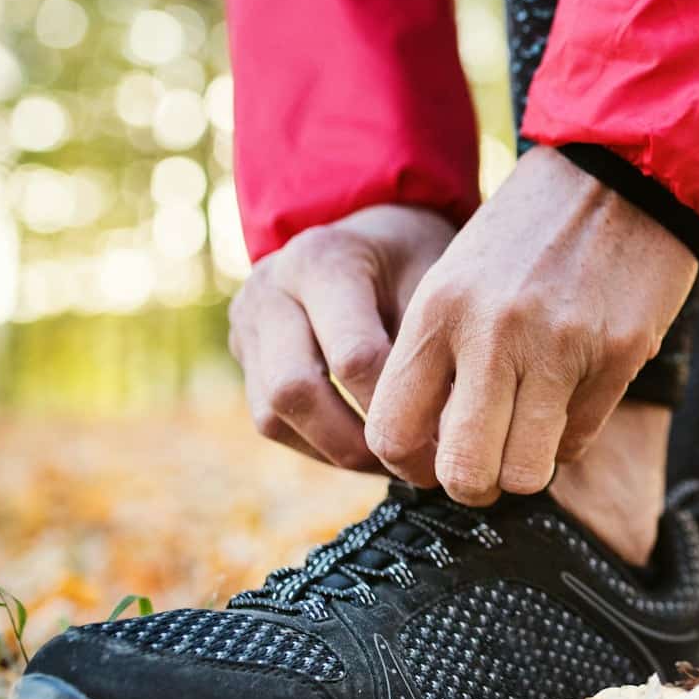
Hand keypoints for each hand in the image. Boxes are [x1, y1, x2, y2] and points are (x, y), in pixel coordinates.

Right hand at [230, 204, 456, 469]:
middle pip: (294, 391)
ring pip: (273, 415)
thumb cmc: (413, 256)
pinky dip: (319, 444)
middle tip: (413, 467)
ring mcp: (248, 323)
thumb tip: (453, 427)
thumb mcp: (434, 275)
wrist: (368, 232)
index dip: (396, 409)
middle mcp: (271, 291)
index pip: (353, 358)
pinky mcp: (244, 353)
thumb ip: (431, 343)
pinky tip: (366, 452)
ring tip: (393, 466)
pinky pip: (270, 420)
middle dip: (356, 441)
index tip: (442, 441)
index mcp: (323, 262)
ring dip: (336, 451)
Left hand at [365, 147, 698, 504]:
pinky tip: (576, 392)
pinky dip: (573, 432)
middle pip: (462, 469)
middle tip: (485, 469)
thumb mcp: (459, 277)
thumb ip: (438, 353)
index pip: (392, 431)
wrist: (621, 172)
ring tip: (531, 440)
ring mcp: (559, 346)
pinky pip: (581, 437)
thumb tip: (427, 445)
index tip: (431, 457)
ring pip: (527, 471)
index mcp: (439, 310)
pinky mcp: (617, 354)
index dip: (409, 465)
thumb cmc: (530, 232)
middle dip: (473, 485)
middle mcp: (492, 333)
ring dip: (527, 468)